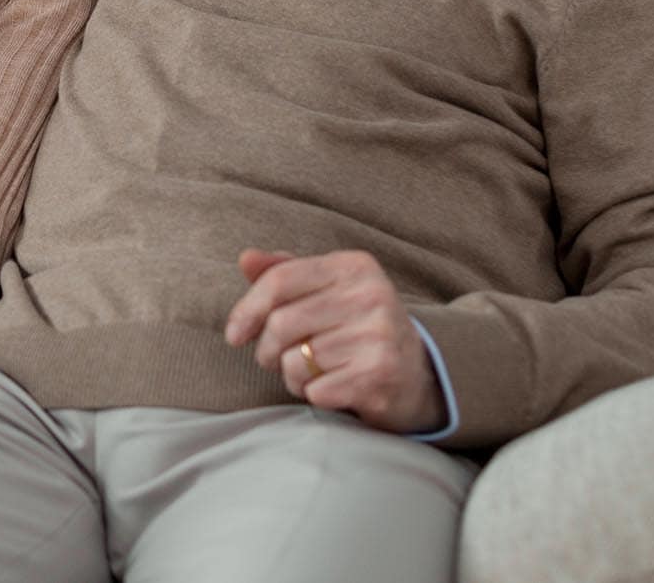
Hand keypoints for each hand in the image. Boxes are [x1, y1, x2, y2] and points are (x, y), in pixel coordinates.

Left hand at [223, 248, 444, 434]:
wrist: (419, 375)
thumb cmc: (358, 328)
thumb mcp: (328, 291)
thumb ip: (286, 273)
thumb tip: (246, 259)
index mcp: (354, 266)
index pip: (279, 280)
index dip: (246, 309)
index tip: (234, 335)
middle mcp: (371, 295)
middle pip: (280, 323)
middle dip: (266, 349)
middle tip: (274, 359)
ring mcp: (378, 336)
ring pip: (294, 361)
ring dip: (291, 376)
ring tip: (312, 372)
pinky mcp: (379, 376)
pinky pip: (314, 390)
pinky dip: (312, 394)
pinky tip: (332, 388)